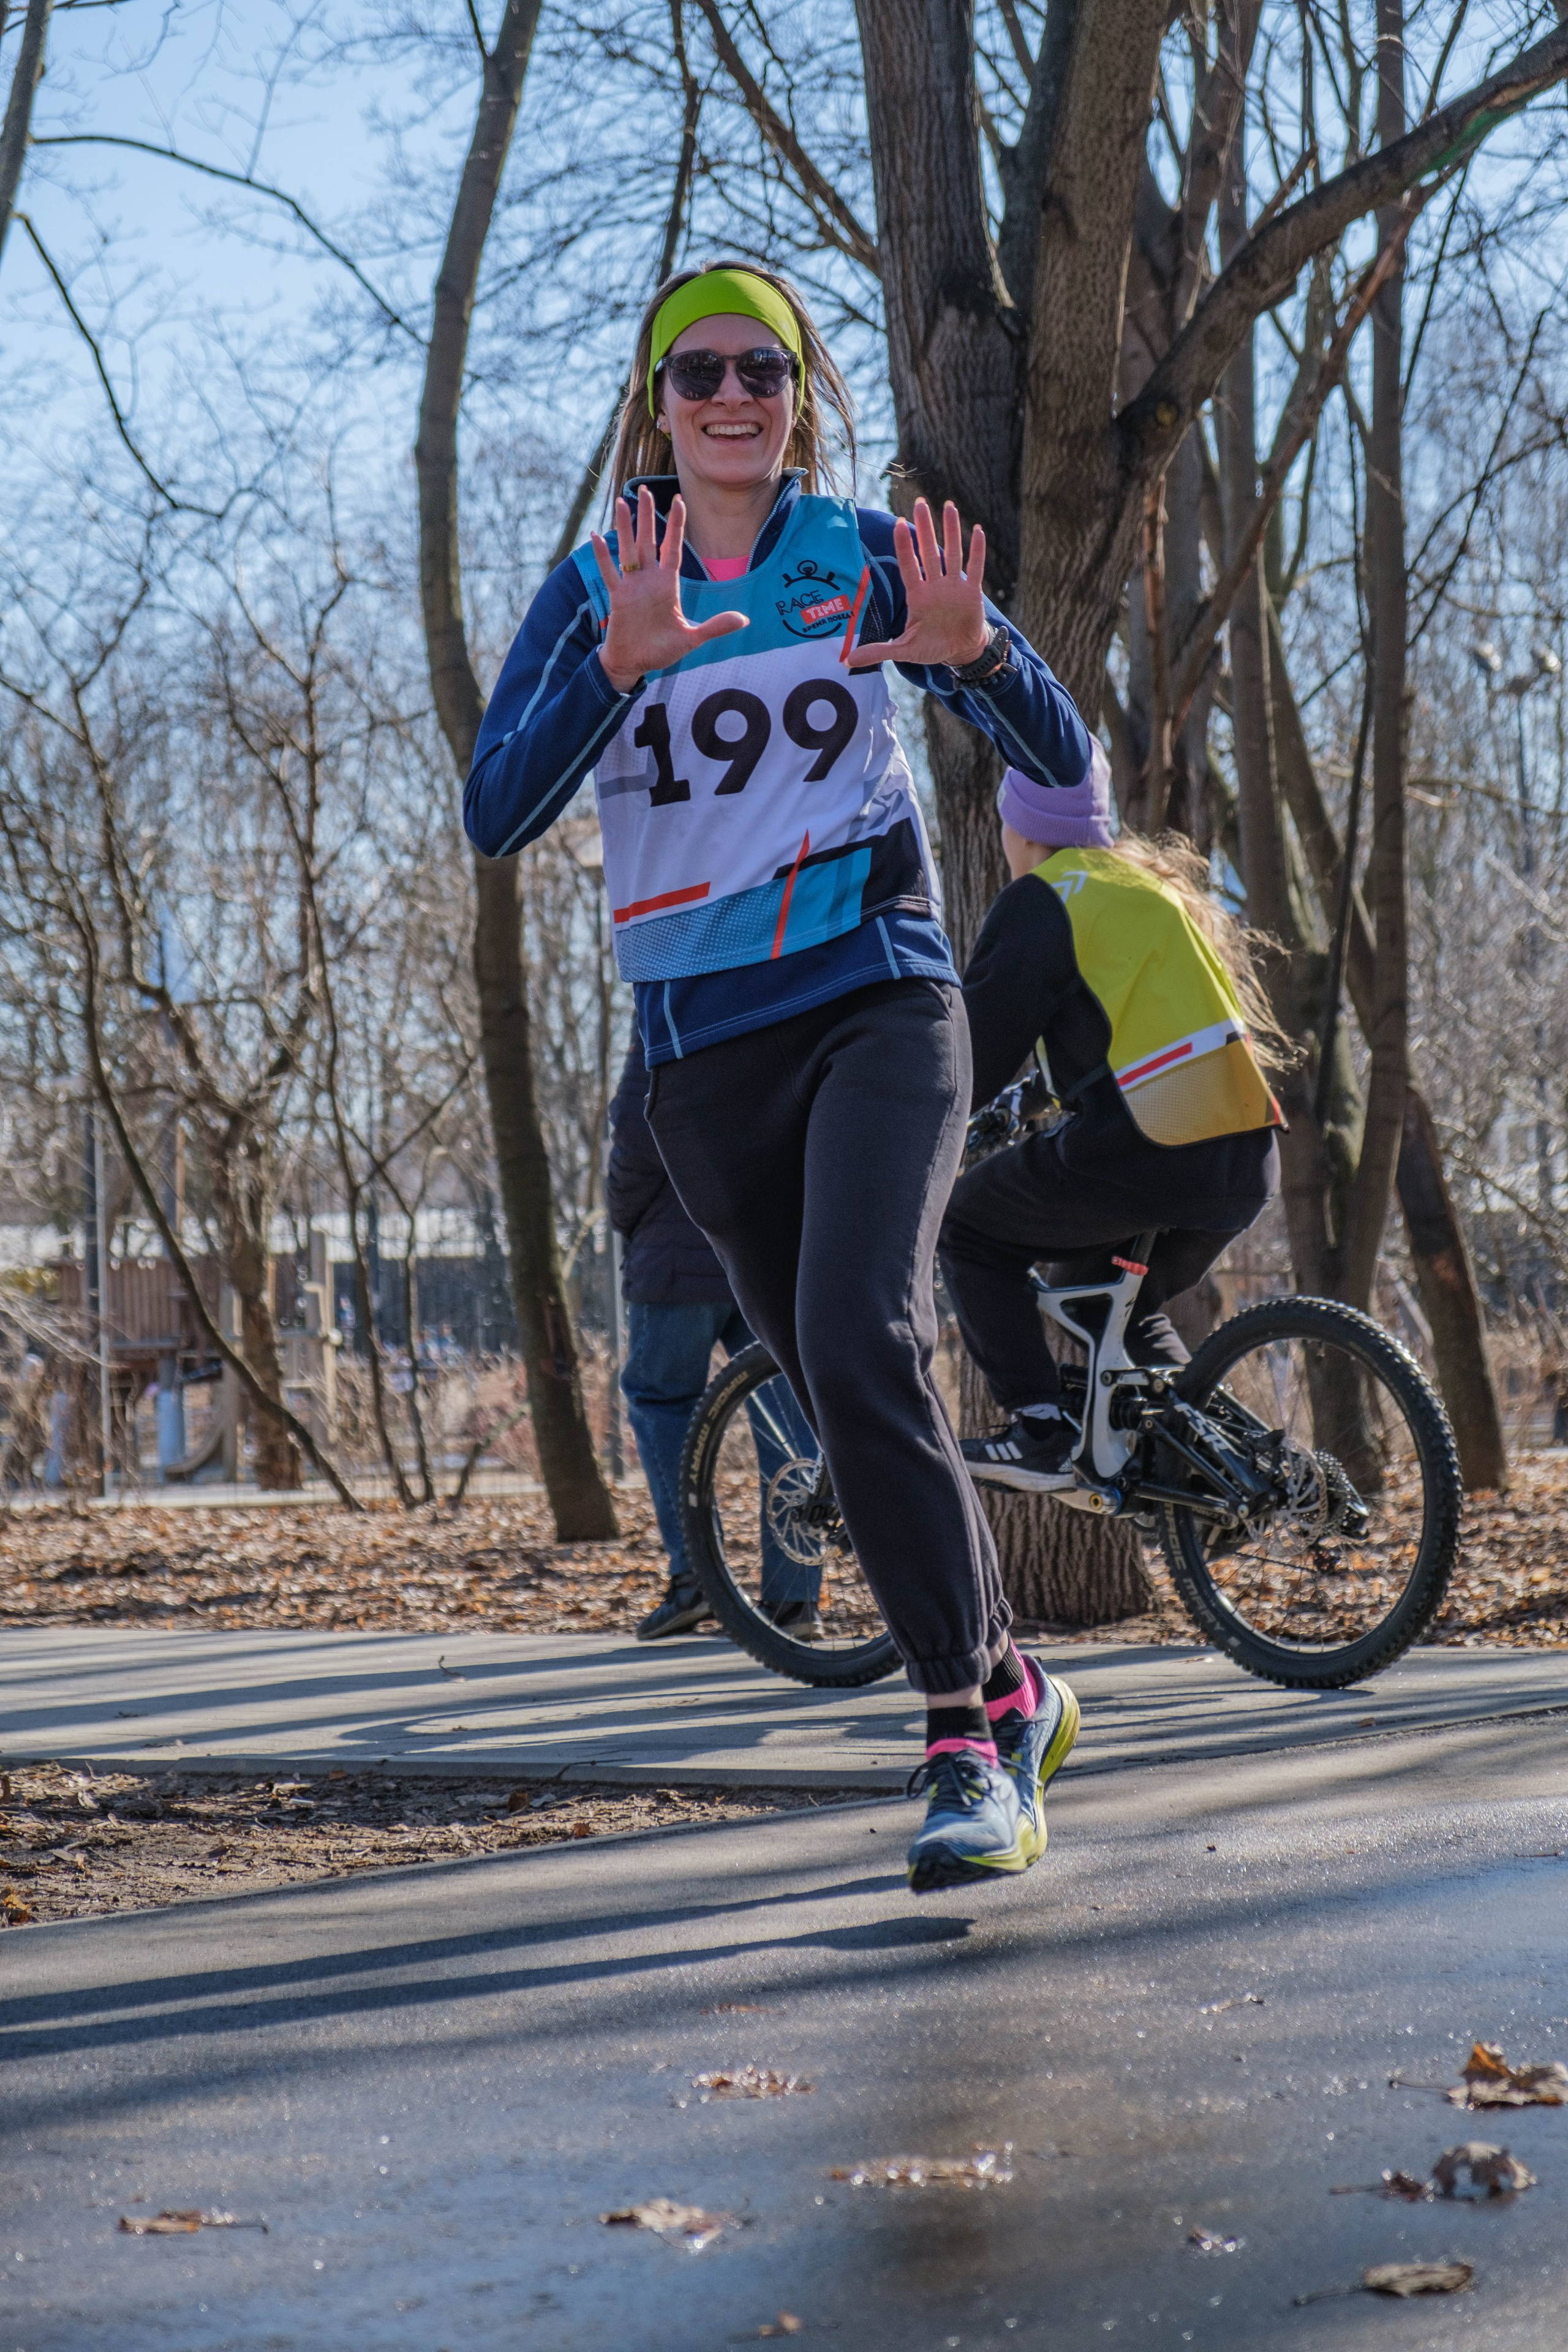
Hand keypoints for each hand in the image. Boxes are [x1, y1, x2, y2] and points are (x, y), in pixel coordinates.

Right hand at [591, 487, 747, 691]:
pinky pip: (609, 572)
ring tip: (621, 501)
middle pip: (648, 541)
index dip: (676, 525)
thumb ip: (715, 627)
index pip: (672, 548)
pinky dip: (602, 556)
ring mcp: (632, 586)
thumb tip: (744, 620)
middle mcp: (649, 580)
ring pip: (628, 549)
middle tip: (645, 489)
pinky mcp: (618, 597)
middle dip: (647, 516)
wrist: (635, 664)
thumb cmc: (661, 650)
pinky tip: (595, 536)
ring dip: (625, 527)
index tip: (679, 501)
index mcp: (668, 585)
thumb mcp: (692, 639)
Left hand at [844, 497, 988, 671]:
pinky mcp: (972, 592)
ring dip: (951, 530)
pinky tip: (977, 531)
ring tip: (949, 506)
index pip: (909, 566)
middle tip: (919, 503)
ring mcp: (953, 586)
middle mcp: (934, 586)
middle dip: (925, 528)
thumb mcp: (904, 651)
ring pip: (952, 553)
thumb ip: (878, 651)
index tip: (898, 524)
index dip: (904, 546)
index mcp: (917, 596)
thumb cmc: (931, 648)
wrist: (959, 653)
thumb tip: (847, 660)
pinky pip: (975, 568)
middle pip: (929, 552)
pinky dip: (976, 551)